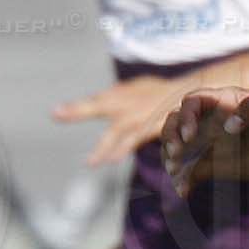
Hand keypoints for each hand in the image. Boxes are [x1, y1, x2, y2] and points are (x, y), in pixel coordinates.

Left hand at [55, 73, 188, 167]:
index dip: (75, 108)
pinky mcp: (154, 126)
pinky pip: (135, 140)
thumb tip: (106, 100)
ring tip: (91, 161)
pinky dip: (123, 150)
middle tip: (58, 113)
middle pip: (99, 105)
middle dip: (78, 109)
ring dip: (103, 146)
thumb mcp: (139, 87)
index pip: (95, 101)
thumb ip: (121, 94)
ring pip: (117, 131)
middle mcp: (129, 101)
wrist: (192, 92)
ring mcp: (140, 114)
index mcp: (123, 94)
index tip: (56, 113)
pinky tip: (113, 158)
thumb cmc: (164, 93)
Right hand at [162, 86, 248, 193]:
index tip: (190, 135)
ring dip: (171, 159)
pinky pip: (193, 172)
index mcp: (224, 101)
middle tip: (177, 154)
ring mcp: (215, 144)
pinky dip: (184, 181)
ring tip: (176, 172)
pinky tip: (183, 192)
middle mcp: (214, 120)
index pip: (192, 102)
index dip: (185, 116)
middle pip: (176, 122)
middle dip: (169, 136)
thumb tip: (227, 126)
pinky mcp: (219, 166)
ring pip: (180, 148)